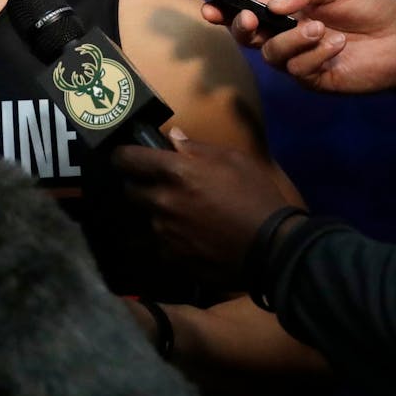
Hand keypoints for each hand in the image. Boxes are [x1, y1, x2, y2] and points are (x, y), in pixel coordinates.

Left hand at [113, 130, 298, 282]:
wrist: (272, 248)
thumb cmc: (256, 197)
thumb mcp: (234, 160)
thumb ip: (197, 148)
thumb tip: (174, 138)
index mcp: (175, 172)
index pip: (127, 159)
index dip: (123, 155)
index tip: (126, 156)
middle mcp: (162, 202)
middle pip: (130, 190)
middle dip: (140, 185)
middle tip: (161, 185)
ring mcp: (165, 232)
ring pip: (147, 218)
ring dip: (159, 213)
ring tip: (185, 215)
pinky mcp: (172, 257)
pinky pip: (161, 243)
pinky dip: (171, 238)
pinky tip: (192, 237)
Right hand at [201, 0, 395, 94]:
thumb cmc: (369, 4)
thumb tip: (272, 5)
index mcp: (285, 11)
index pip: (247, 12)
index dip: (224, 12)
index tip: (208, 9)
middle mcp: (286, 36)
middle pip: (248, 39)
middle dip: (243, 29)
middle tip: (253, 19)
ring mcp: (299, 60)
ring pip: (273, 55)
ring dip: (293, 40)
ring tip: (321, 29)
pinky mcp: (314, 80)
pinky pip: (299, 70)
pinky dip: (316, 55)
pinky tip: (338, 44)